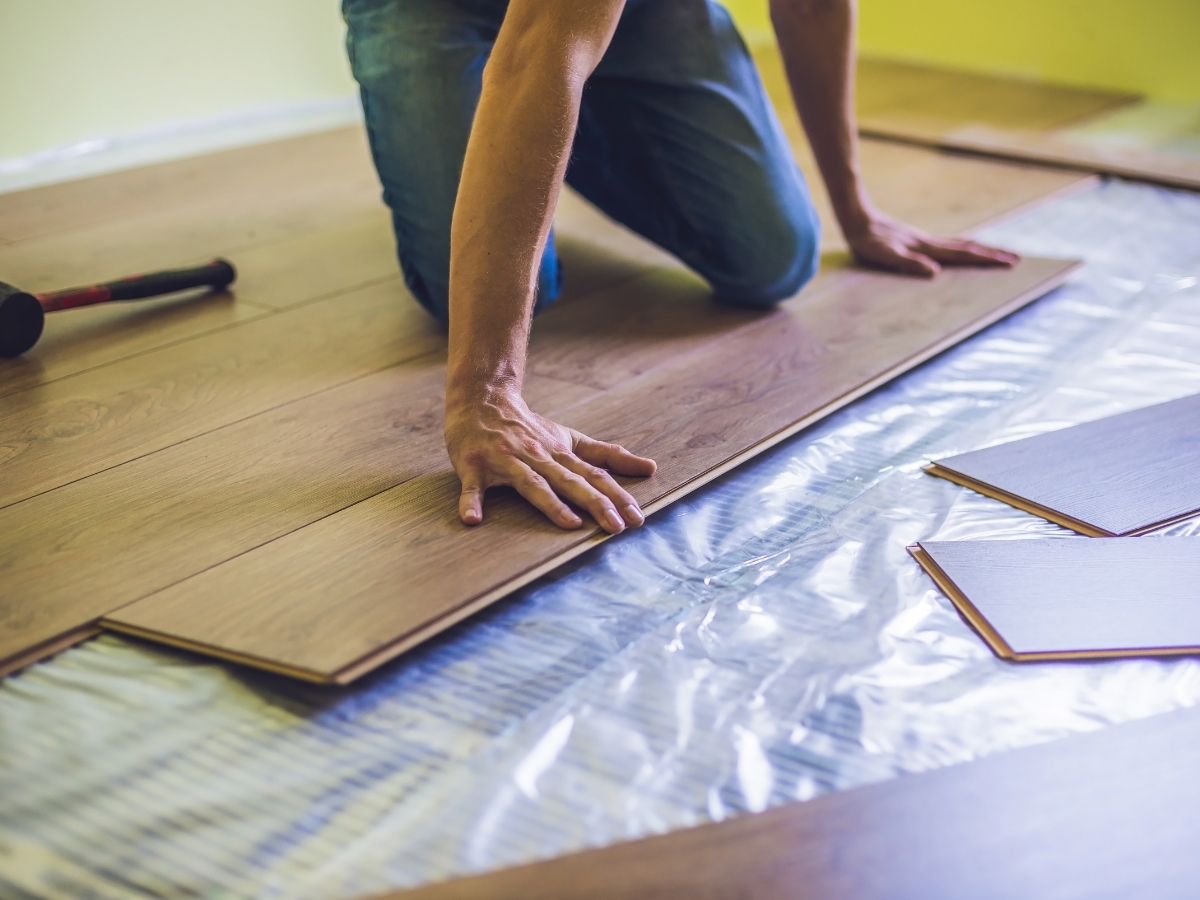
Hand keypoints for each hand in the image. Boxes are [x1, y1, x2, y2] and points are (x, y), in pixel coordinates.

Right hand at [445, 387, 656, 532]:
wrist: (481, 399)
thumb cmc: (529, 427)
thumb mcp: (570, 438)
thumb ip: (607, 455)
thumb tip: (650, 468)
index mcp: (560, 454)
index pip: (594, 476)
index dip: (616, 496)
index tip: (637, 518)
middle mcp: (537, 456)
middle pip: (570, 481)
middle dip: (595, 503)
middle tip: (617, 527)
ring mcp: (506, 460)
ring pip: (531, 483)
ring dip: (551, 504)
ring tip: (571, 524)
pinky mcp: (474, 465)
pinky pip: (473, 487)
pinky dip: (472, 502)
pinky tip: (472, 520)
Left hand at [844, 210, 1018, 277]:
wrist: (857, 218)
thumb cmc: (868, 241)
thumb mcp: (885, 255)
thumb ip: (908, 263)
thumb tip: (935, 272)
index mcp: (927, 248)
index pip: (963, 255)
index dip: (987, 260)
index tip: (1009, 263)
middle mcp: (930, 243)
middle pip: (968, 248)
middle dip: (992, 254)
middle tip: (1016, 259)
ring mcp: (924, 240)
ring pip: (959, 245)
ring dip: (980, 249)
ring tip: (998, 253)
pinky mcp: (916, 240)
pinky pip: (947, 245)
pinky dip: (962, 247)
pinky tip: (962, 248)